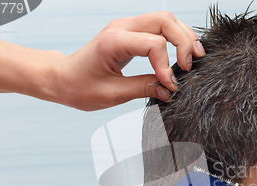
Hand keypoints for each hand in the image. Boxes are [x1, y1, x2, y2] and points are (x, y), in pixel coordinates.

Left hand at [49, 12, 205, 110]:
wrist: (62, 78)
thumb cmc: (79, 86)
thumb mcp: (112, 94)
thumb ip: (143, 89)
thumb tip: (169, 90)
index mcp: (113, 41)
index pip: (154, 44)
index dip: (166, 65)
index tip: (170, 85)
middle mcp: (121, 27)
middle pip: (164, 20)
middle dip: (184, 41)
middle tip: (191, 65)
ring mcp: (126, 27)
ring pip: (165, 19)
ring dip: (182, 36)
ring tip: (194, 57)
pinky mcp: (130, 33)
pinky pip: (158, 27)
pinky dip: (174, 38)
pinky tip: (181, 53)